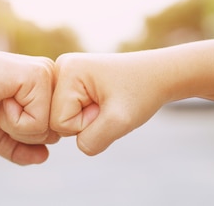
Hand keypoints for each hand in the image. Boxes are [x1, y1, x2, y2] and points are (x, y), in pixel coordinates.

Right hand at [0, 41, 58, 164]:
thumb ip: (20, 148)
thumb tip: (44, 157)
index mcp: (43, 87)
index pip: (54, 132)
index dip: (23, 135)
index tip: (0, 111)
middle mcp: (50, 77)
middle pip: (56, 133)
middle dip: (21, 133)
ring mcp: (45, 74)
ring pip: (49, 129)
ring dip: (16, 126)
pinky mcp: (37, 75)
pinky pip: (38, 121)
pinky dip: (13, 120)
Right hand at [50, 52, 172, 155]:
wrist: (157, 75)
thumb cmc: (141, 92)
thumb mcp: (119, 121)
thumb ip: (92, 141)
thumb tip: (77, 145)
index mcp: (66, 69)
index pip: (59, 121)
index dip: (86, 123)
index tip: (107, 105)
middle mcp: (58, 68)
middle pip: (56, 120)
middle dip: (85, 122)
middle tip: (108, 104)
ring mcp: (63, 74)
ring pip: (62, 119)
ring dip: (87, 120)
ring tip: (106, 102)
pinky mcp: (69, 82)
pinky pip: (68, 114)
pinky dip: (87, 115)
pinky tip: (102, 102)